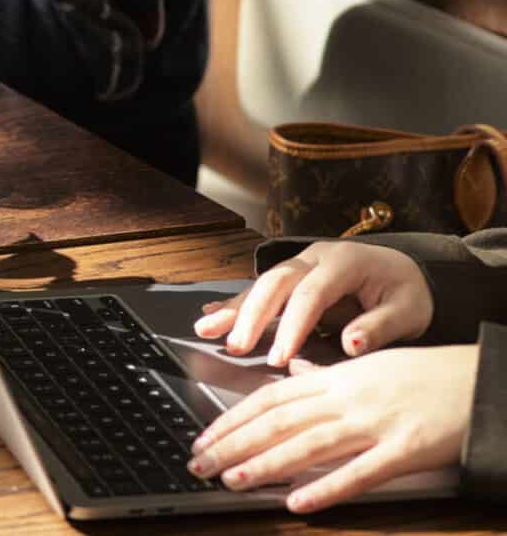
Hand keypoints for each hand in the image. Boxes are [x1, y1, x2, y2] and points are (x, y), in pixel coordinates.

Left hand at [187, 344, 475, 511]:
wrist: (479, 379)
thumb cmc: (424, 376)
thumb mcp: (368, 367)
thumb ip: (325, 377)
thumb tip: (290, 375)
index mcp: (336, 379)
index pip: (270, 398)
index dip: (233, 419)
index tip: (203, 438)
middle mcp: (348, 398)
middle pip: (279, 421)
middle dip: (234, 443)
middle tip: (199, 463)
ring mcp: (376, 423)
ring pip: (310, 443)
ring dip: (266, 463)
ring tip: (232, 480)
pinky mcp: (406, 450)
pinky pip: (361, 472)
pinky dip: (327, 487)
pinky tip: (298, 502)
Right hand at [193, 241, 432, 364]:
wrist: (409, 272)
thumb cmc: (409, 295)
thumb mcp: (408, 312)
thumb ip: (379, 328)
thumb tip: (350, 345)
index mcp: (346, 263)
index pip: (311, 295)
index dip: (292, 326)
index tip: (279, 358)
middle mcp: (316, 257)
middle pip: (276, 282)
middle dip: (252, 315)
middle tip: (237, 346)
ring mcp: (301, 263)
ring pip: (261, 283)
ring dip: (234, 308)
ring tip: (206, 329)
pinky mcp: (292, 276)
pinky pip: (260, 289)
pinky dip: (235, 303)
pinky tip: (210, 315)